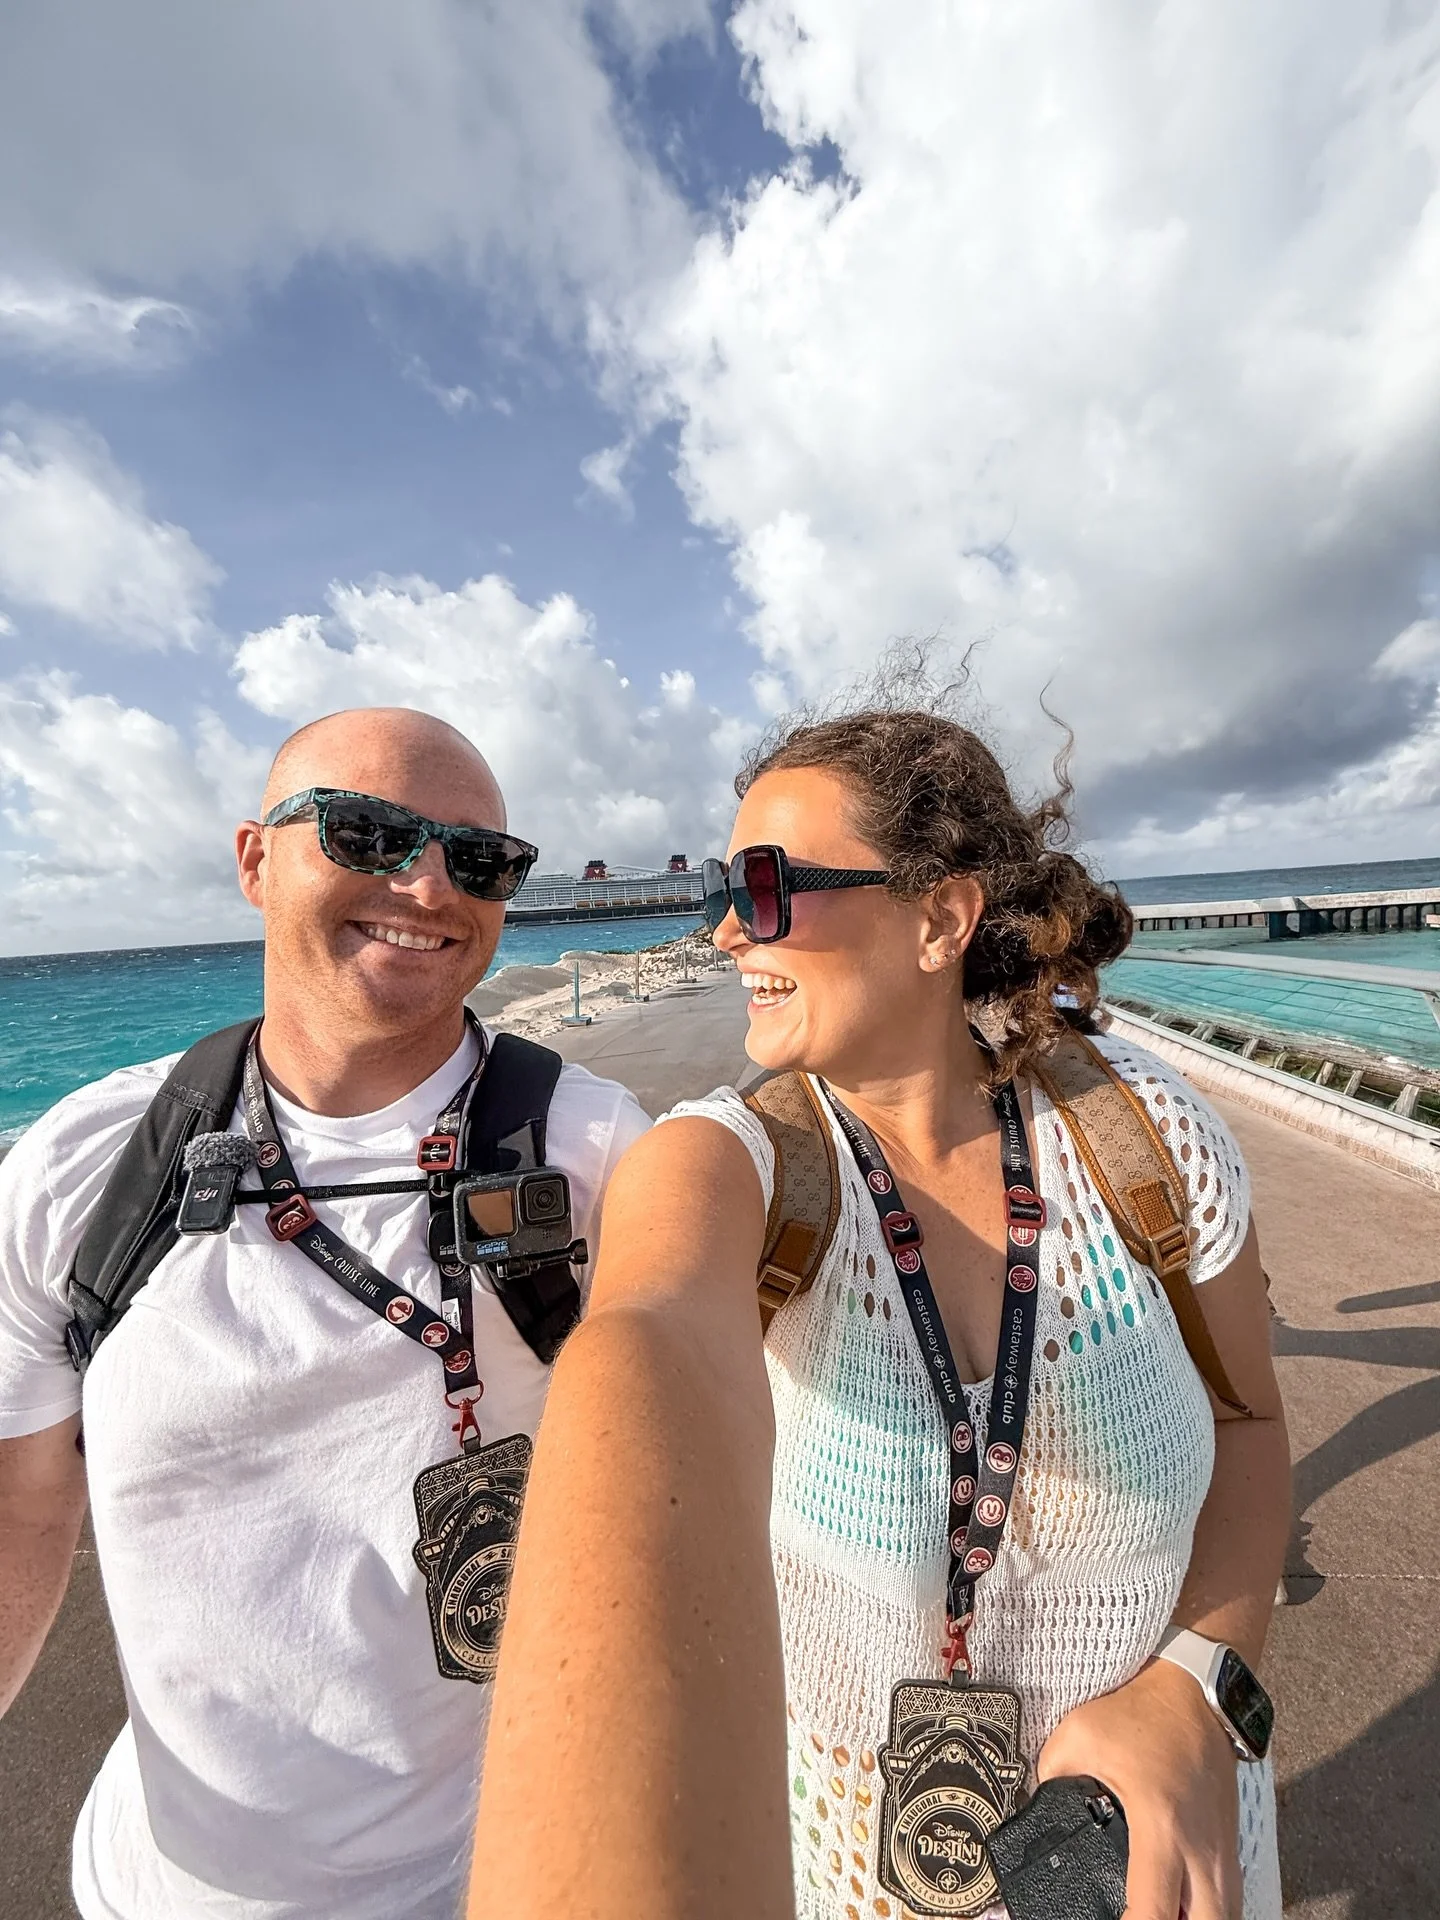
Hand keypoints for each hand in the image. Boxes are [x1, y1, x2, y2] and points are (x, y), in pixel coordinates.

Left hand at [1036, 1658, 1241, 1919]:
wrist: (1193, 1689)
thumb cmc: (1142, 1711)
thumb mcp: (1079, 1735)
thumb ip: (1051, 1776)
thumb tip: (1035, 1806)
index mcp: (1160, 1825)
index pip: (1154, 1911)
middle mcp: (1201, 1847)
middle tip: (1138, 1918)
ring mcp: (1223, 1848)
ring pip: (1224, 1916)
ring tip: (1160, 1912)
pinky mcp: (1230, 1842)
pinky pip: (1230, 1897)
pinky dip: (1208, 1909)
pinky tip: (1182, 1906)